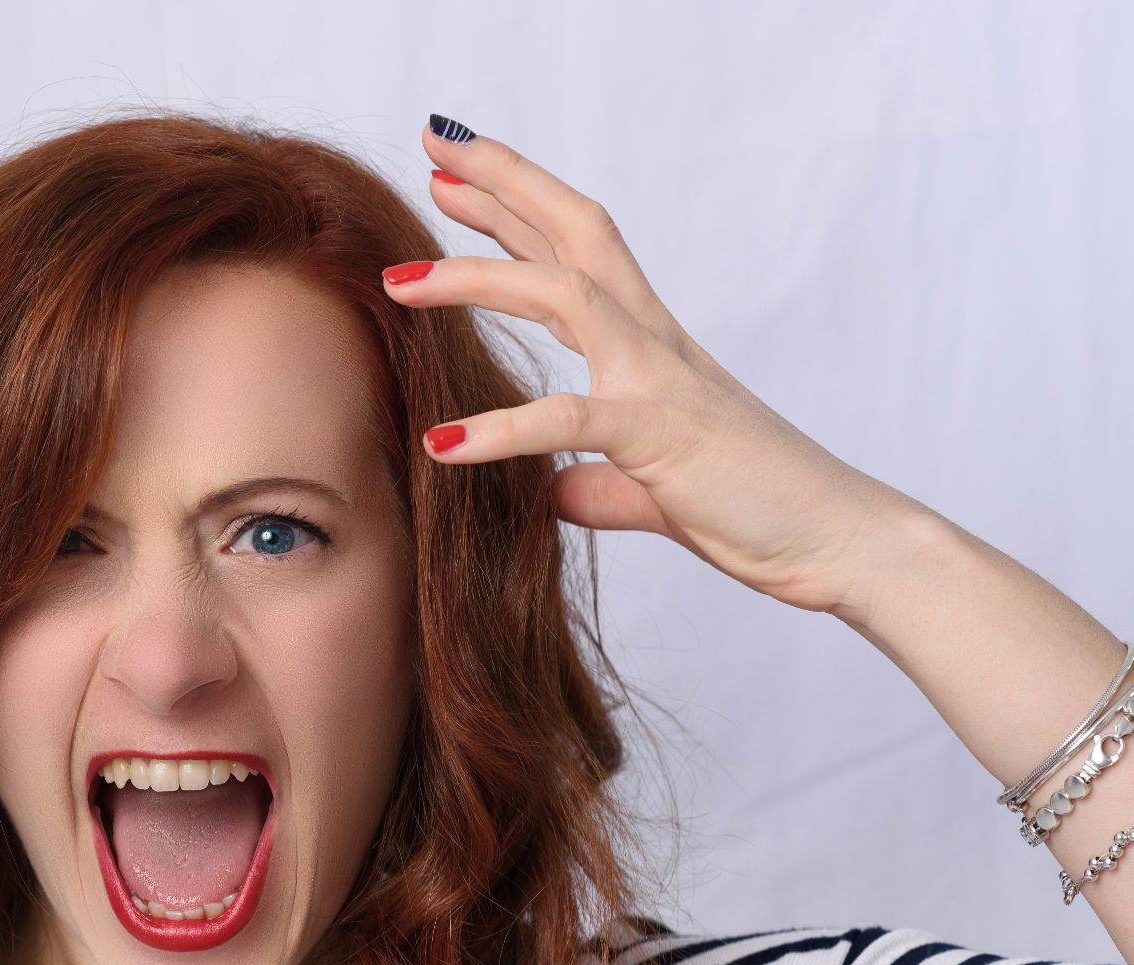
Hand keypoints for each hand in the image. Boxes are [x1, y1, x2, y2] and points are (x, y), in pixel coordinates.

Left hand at [383, 116, 920, 617]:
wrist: (842, 545)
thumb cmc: (760, 508)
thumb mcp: (655, 490)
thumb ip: (601, 484)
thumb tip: (557, 494)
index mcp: (653, 346)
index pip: (577, 253)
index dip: (516, 208)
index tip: (454, 177)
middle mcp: (655, 344)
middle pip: (575, 230)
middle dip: (504, 181)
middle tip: (434, 142)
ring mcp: (661, 382)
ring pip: (565, 293)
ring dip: (477, 277)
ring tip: (398, 281)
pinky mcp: (662, 437)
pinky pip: (571, 420)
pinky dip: (503, 429)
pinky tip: (443, 444)